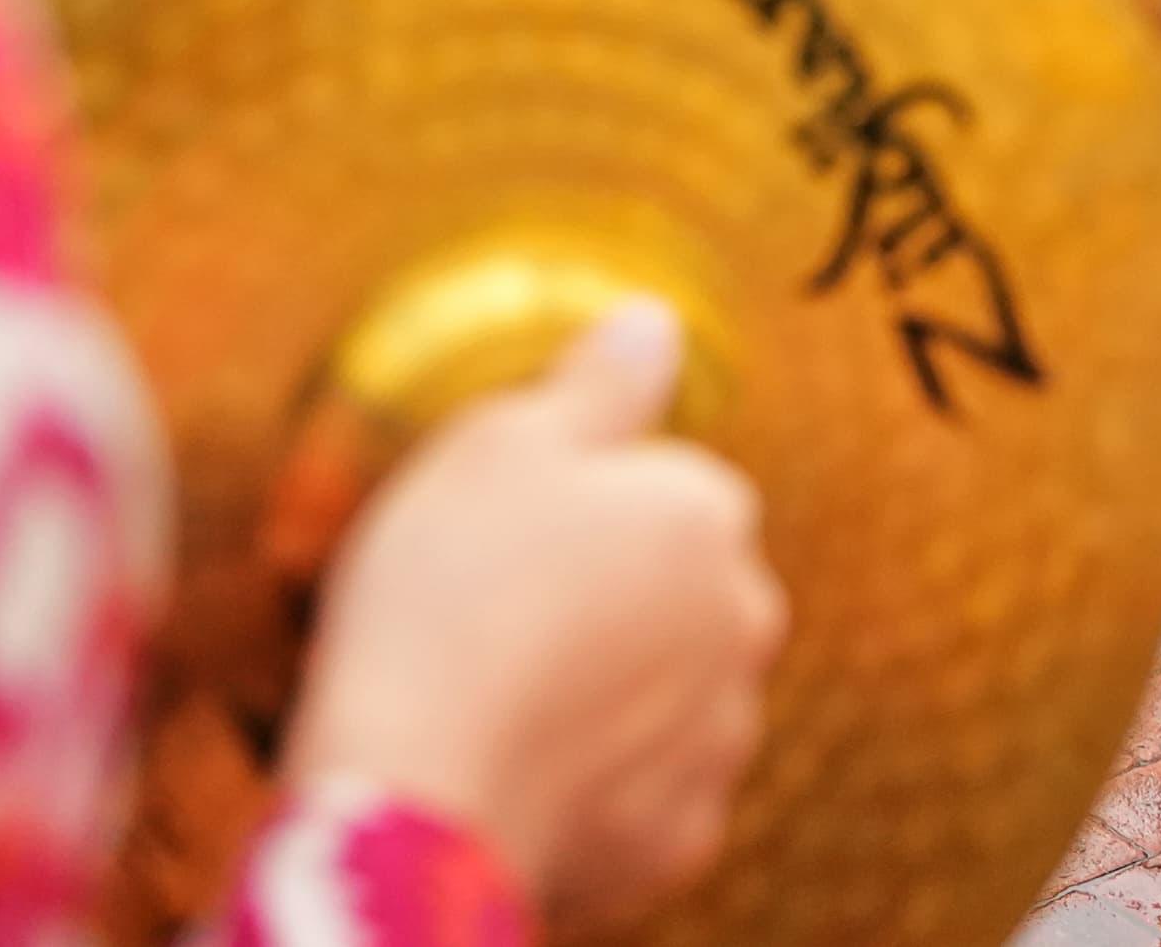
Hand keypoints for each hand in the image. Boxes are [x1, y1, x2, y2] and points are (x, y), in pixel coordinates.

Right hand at [283, 302, 784, 929]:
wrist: (418, 787)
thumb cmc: (448, 597)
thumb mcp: (503, 441)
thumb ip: (599, 379)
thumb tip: (655, 323)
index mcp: (710, 510)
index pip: (668, 485)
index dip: (578, 507)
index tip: (506, 537)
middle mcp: (743, 619)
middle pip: (678, 589)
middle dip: (610, 598)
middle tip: (498, 615)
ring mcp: (718, 736)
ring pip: (665, 692)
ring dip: (606, 692)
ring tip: (500, 697)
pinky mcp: (677, 837)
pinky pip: (641, 792)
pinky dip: (593, 783)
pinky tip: (518, 766)